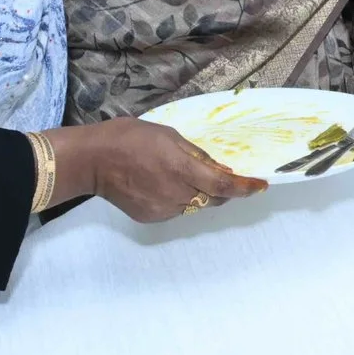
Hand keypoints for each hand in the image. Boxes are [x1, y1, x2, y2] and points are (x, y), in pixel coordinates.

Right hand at [52, 119, 263, 222]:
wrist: (92, 160)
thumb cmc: (130, 138)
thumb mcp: (169, 136)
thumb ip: (197, 155)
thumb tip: (220, 170)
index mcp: (182, 169)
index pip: (223, 186)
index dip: (245, 188)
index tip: (261, 186)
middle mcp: (176, 193)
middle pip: (213, 198)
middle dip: (222, 189)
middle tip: (218, 175)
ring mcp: (163, 209)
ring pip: (195, 206)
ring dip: (198, 194)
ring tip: (179, 175)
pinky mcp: (151, 218)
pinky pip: (176, 210)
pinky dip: (179, 199)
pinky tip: (161, 185)